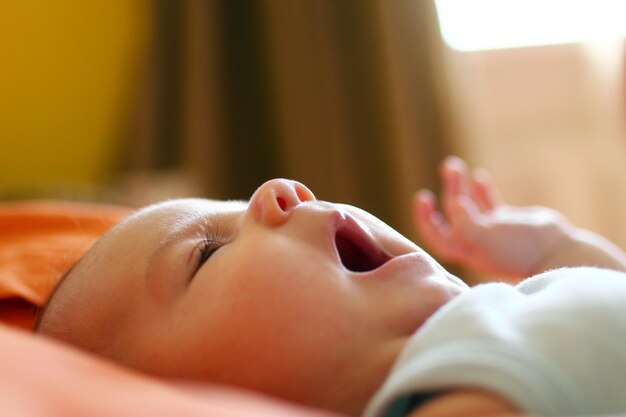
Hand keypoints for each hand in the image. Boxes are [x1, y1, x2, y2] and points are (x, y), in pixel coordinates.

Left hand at [413, 157, 573, 279]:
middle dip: (449, 190)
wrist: (555, 251)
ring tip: (455, 165)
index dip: (425, 217)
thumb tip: (454, 203)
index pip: (435, 234)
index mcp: (463, 250)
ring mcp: (491, 231)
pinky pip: (489, 203)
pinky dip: (482, 190)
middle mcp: (474, 241)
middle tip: (450, 167)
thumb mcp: (485, 238)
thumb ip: (465, 222)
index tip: (423, 196)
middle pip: (453, 213)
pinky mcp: (507, 222)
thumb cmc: (517, 249)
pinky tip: (480, 176)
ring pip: (469, 205)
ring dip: (461, 185)